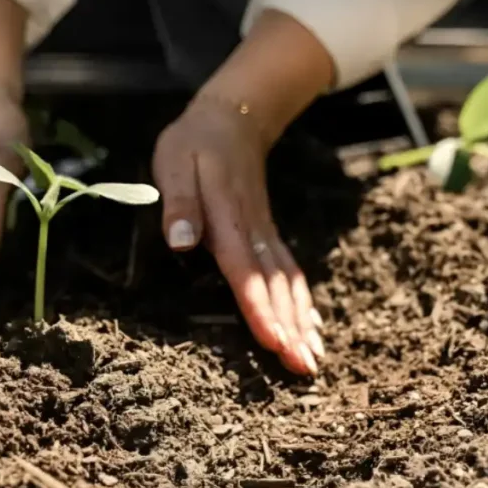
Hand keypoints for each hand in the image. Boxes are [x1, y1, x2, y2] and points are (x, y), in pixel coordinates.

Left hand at [153, 97, 323, 375]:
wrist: (232, 119)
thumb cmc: (194, 144)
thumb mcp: (174, 163)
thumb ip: (179, 204)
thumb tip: (181, 243)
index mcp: (228, 218)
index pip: (244, 270)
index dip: (259, 308)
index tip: (275, 341)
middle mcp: (253, 231)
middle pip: (275, 285)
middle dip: (290, 328)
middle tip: (303, 368)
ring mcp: (265, 234)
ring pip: (288, 282)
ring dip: (301, 321)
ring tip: (312, 360)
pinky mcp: (268, 235)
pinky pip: (290, 272)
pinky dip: (303, 303)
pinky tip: (313, 329)